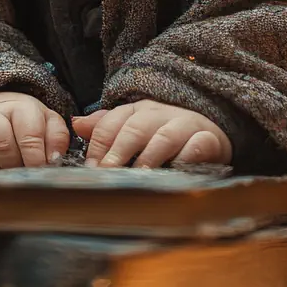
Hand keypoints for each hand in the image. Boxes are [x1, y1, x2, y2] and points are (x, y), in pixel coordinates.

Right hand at [0, 91, 70, 170]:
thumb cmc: (23, 122)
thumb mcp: (46, 123)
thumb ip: (56, 138)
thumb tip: (55, 159)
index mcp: (21, 108)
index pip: (29, 135)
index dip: (35, 158)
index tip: (39, 172)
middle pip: (2, 144)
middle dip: (13, 165)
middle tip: (18, 174)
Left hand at [71, 99, 231, 168]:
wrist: (210, 129)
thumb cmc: (165, 132)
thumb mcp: (134, 127)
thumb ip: (106, 128)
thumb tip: (75, 124)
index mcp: (139, 111)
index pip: (113, 122)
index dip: (99, 144)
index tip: (90, 168)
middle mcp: (160, 115)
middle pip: (135, 128)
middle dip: (119, 150)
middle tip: (107, 173)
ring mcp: (186, 125)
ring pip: (164, 137)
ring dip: (150, 156)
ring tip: (139, 175)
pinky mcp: (209, 138)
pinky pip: (199, 145)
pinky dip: (189, 155)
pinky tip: (178, 169)